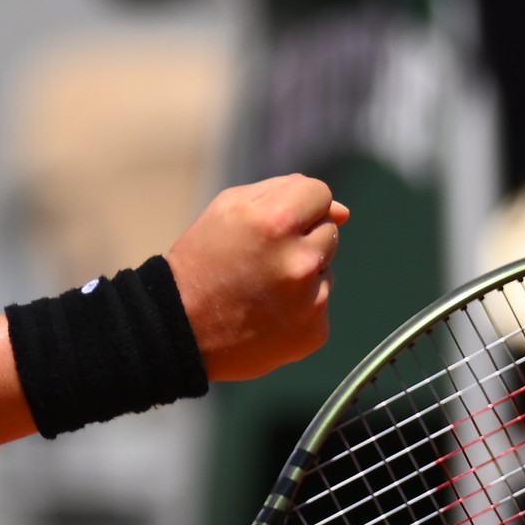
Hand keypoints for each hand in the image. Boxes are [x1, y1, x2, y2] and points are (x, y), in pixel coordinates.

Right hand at [166, 174, 347, 382]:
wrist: (180, 327)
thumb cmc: (202, 259)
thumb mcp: (228, 207)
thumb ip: (284, 192)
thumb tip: (343, 212)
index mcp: (276, 220)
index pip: (320, 193)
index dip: (297, 204)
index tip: (275, 221)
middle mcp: (299, 259)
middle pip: (328, 230)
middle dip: (300, 237)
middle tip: (261, 256)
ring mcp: (310, 299)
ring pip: (325, 267)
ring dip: (302, 271)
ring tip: (261, 286)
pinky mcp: (314, 331)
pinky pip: (320, 303)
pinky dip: (300, 305)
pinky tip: (268, 311)